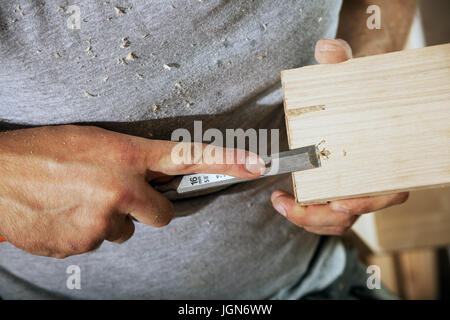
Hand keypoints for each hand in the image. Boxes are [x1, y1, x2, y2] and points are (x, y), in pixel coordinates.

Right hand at [0, 125, 264, 257]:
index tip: (257, 164)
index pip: (189, 156)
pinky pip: (101, 241)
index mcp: (126, 155)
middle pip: (162, 214)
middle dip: (147, 208)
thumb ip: (130, 160)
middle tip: (119, 194)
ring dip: (112, 219)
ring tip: (80, 200)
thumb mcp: (94, 142)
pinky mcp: (84, 245)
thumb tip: (153, 178)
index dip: (228, 161)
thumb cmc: (42, 151)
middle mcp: (121, 189)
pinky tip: (66, 214)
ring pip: (126, 230)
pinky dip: (89, 231)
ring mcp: (103, 222)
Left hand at [270, 39, 408, 234]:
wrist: (350, 98)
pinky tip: (283, 200)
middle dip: (322, 217)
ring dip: (309, 220)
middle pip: (355, 212)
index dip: (368, 202)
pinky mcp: (336, 191)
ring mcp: (354, 187)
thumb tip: (327, 49)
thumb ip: (339, 59)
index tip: (340, 203)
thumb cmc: (352, 89)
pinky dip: (306, 215)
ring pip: (339, 220)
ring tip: (281, 203)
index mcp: (381, 154)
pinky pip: (326, 216)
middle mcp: (370, 176)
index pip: (387, 190)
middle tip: (292, 206)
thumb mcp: (346, 72)